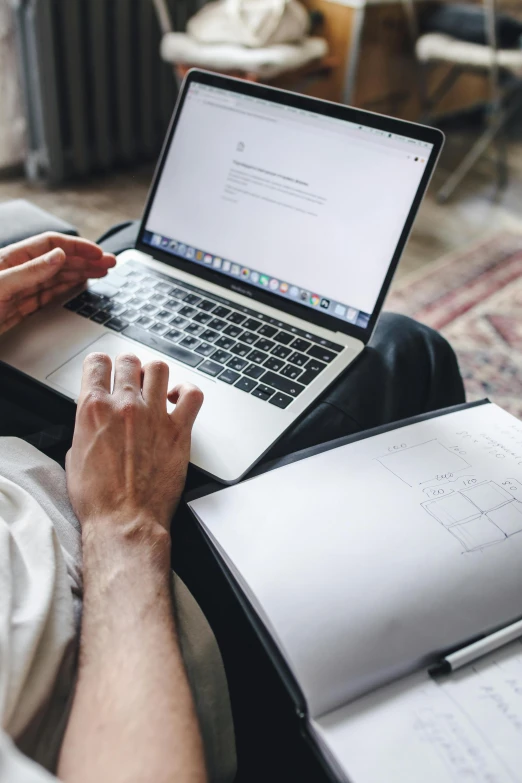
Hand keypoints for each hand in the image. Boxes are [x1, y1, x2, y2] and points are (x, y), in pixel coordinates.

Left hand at [0, 232, 115, 334]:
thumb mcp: (1, 285)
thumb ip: (31, 271)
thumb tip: (60, 255)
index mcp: (11, 258)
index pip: (51, 245)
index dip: (76, 247)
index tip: (97, 253)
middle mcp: (18, 271)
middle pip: (59, 261)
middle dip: (86, 260)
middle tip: (109, 263)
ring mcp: (20, 290)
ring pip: (57, 278)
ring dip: (81, 273)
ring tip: (101, 272)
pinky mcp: (21, 308)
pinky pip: (49, 296)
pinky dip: (67, 290)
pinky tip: (78, 287)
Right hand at [66, 353, 203, 535]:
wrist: (124, 522)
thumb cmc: (98, 499)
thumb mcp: (74, 456)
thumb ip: (86, 428)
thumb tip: (94, 420)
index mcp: (93, 410)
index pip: (97, 363)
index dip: (101, 366)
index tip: (106, 372)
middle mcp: (124, 406)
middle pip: (129, 361)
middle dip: (128, 368)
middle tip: (129, 381)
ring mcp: (154, 416)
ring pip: (159, 368)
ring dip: (154, 375)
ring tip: (153, 387)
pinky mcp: (179, 430)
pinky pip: (192, 395)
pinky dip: (187, 391)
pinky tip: (178, 399)